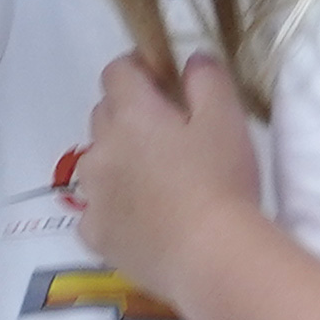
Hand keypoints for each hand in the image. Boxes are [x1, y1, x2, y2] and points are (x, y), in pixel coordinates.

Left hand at [67, 51, 260, 305]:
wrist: (211, 259)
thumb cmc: (222, 182)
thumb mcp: (227, 118)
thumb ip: (206, 78)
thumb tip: (191, 60)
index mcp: (130, 114)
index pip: (117, 71)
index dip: (139, 69)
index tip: (164, 82)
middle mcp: (100, 149)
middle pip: (104, 115)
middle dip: (129, 115)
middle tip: (171, 135)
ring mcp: (93, 196)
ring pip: (98, 163)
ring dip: (119, 162)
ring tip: (158, 183)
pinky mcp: (95, 236)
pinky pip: (96, 211)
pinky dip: (114, 209)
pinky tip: (144, 222)